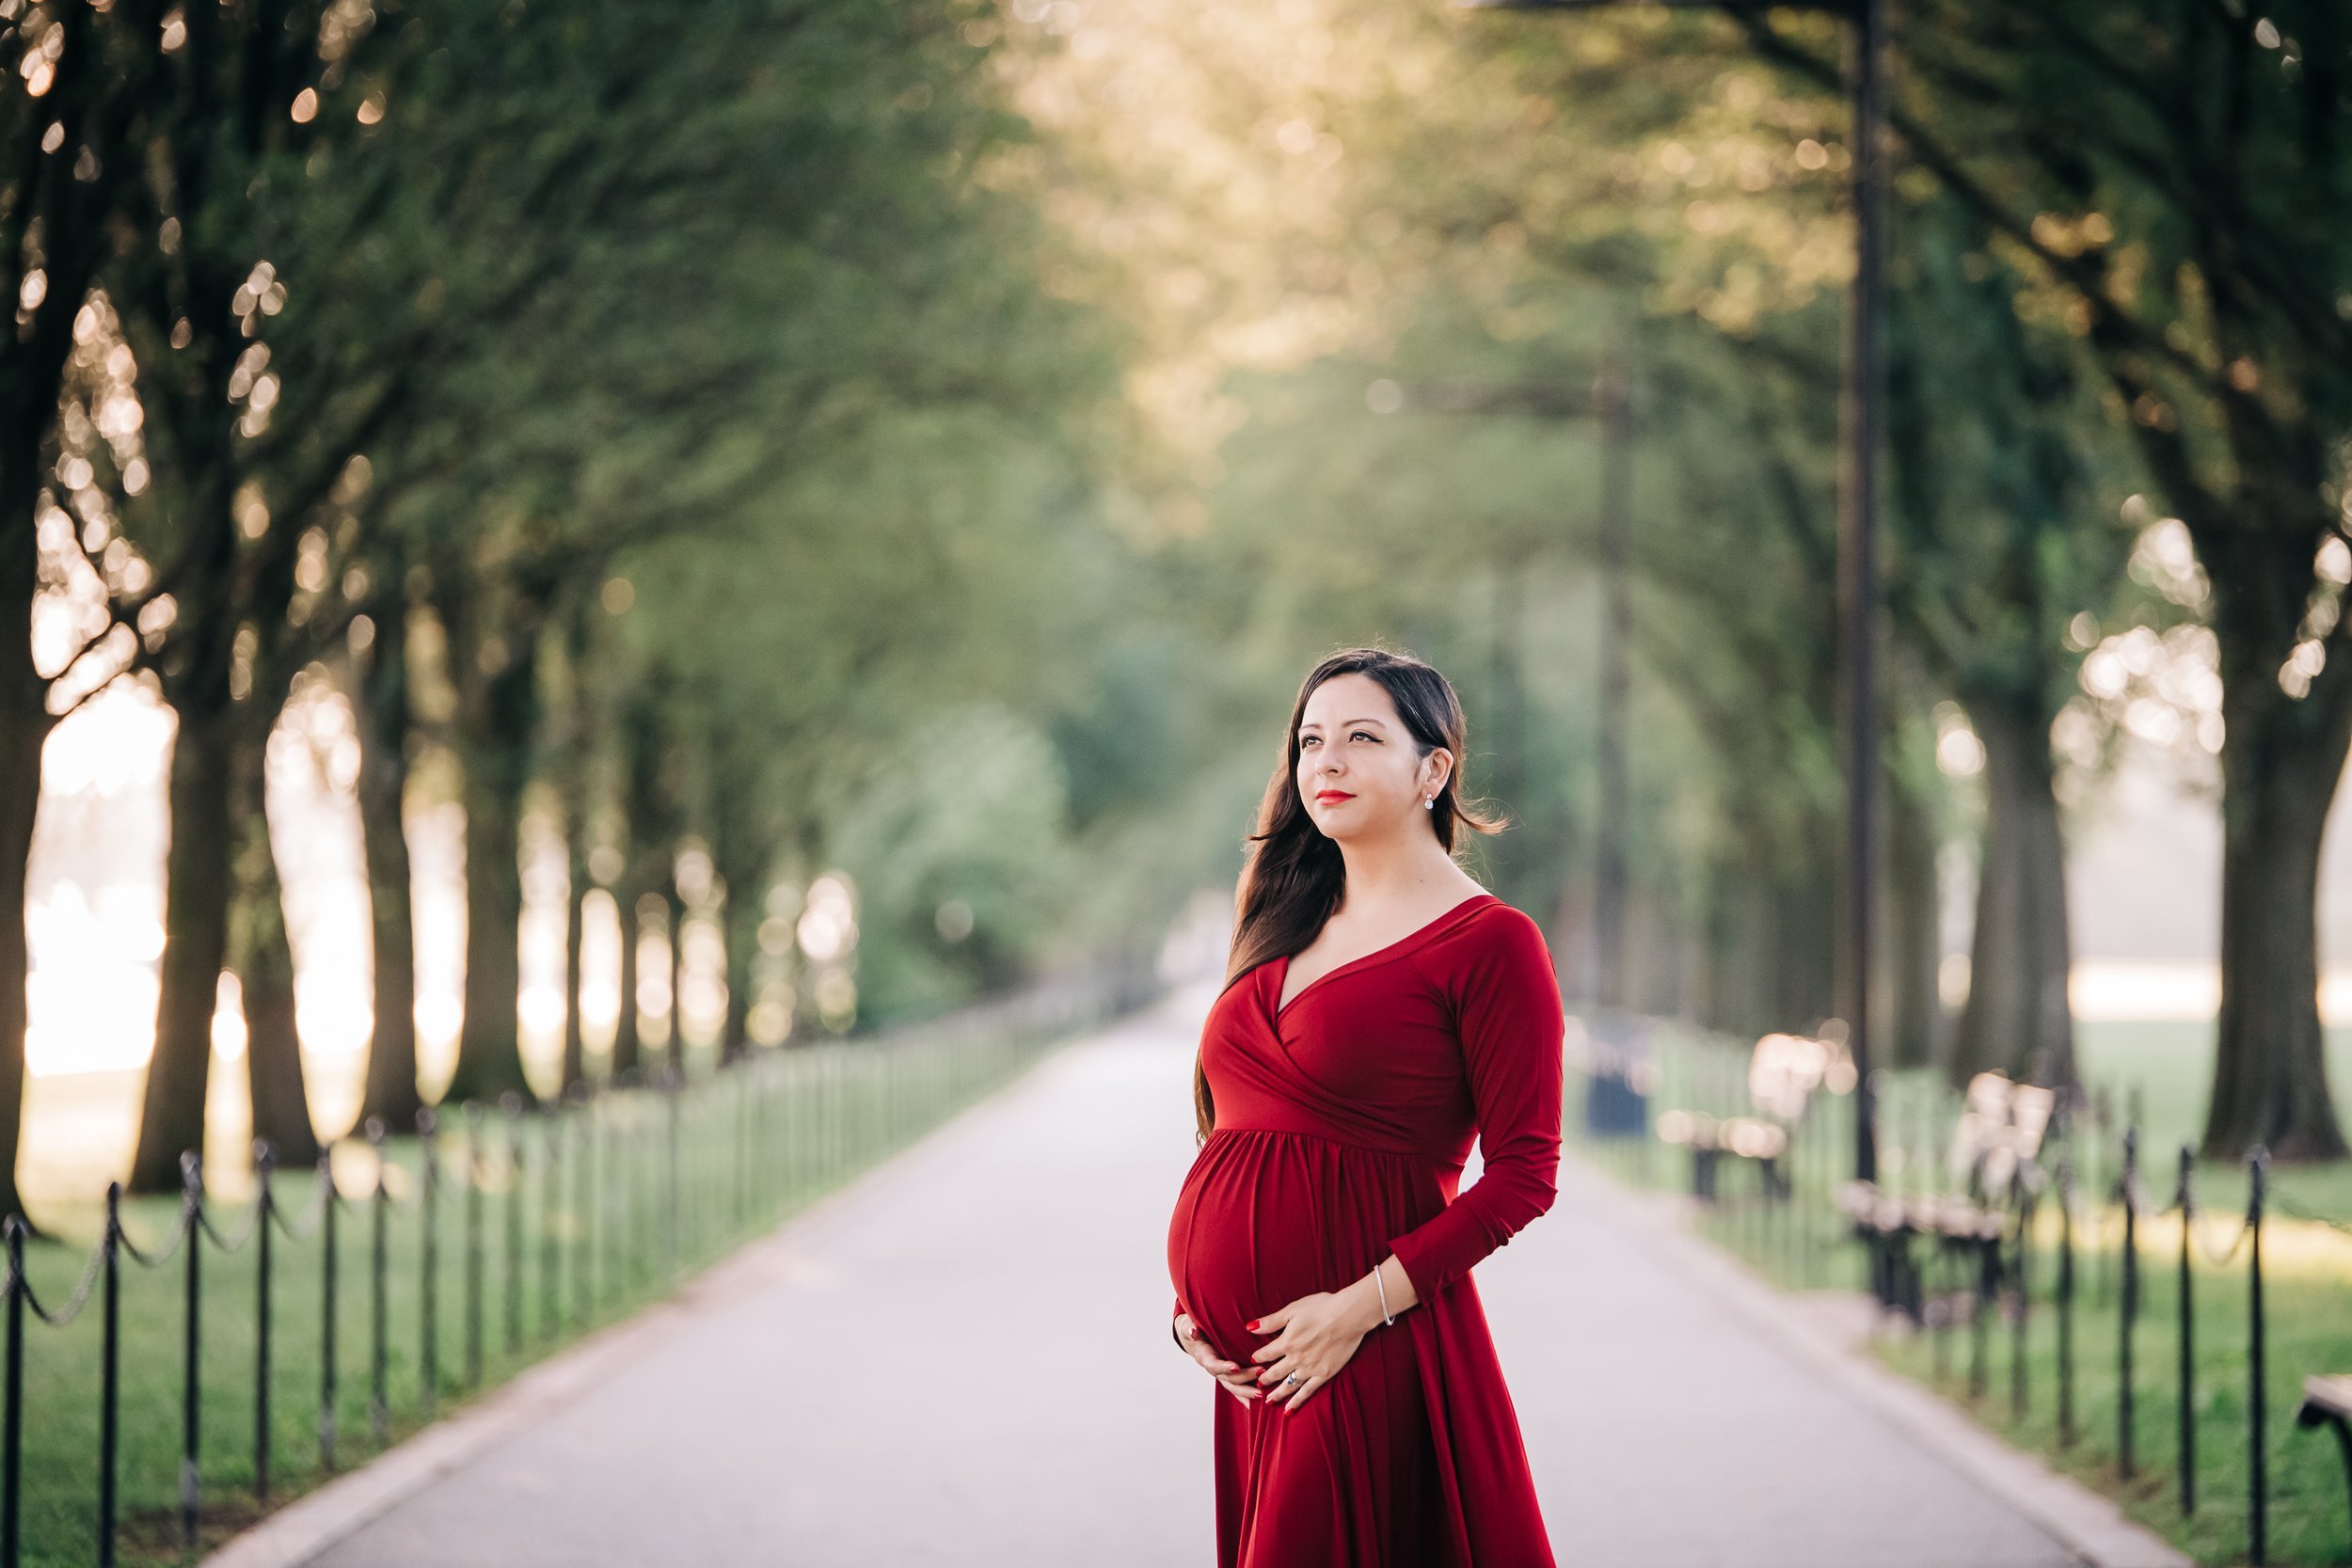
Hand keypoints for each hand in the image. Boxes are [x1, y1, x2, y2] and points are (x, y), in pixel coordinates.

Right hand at [1174, 1313, 1263, 1403]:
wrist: (1192, 1336)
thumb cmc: (1192, 1329)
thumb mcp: (1187, 1326)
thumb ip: (1189, 1329)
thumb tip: (1192, 1332)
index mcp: (1205, 1358)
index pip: (1214, 1365)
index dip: (1224, 1367)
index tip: (1236, 1366)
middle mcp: (1214, 1369)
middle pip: (1229, 1379)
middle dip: (1245, 1378)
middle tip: (1261, 1372)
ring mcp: (1222, 1375)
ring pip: (1235, 1387)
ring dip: (1248, 1392)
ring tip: (1263, 1393)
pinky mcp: (1229, 1376)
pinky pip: (1239, 1389)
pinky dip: (1248, 1397)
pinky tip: (1260, 1403)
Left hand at [1246, 1289, 1374, 1411]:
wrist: (1349, 1316)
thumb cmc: (1322, 1307)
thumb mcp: (1293, 1310)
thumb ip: (1271, 1321)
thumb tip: (1250, 1328)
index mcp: (1286, 1341)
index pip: (1266, 1353)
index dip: (1258, 1357)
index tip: (1253, 1360)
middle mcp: (1296, 1358)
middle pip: (1275, 1372)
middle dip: (1265, 1379)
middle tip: (1258, 1385)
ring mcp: (1310, 1368)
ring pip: (1288, 1385)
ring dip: (1277, 1393)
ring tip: (1269, 1401)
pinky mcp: (1324, 1374)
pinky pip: (1307, 1391)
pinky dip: (1297, 1401)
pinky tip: (1289, 1409)